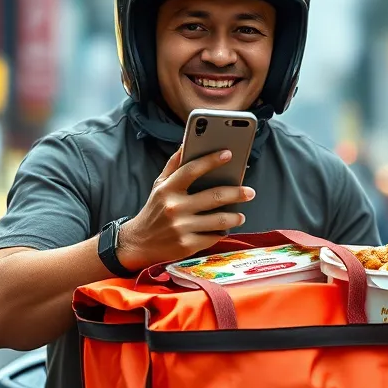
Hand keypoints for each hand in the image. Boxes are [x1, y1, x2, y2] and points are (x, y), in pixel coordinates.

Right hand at [117, 147, 255, 270]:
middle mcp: (174, 207)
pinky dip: (221, 233)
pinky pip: (212, 237)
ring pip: (218, 220)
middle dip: (237, 193)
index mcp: (167, 189)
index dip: (211, 160)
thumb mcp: (159, 186)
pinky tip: (224, 230)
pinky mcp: (186, 245)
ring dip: (234, 217)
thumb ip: (174, 165)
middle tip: (250, 191)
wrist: (138, 243)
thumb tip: (186, 142)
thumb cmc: (154, 210)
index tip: (228, 153)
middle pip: (214, 196)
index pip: (192, 170)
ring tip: (240, 215)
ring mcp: (181, 228)